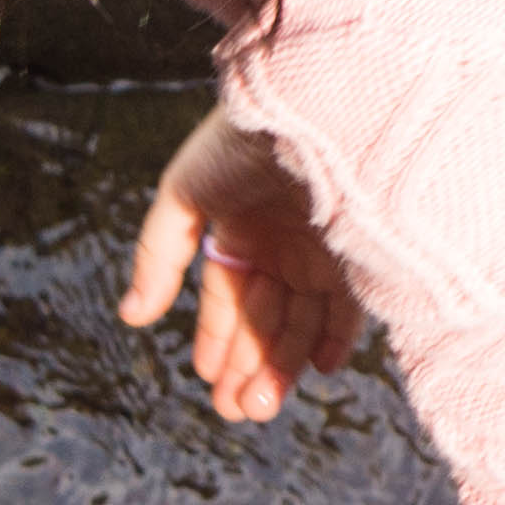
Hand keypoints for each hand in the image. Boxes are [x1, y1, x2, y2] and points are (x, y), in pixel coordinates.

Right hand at [120, 108, 362, 421]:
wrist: (318, 92)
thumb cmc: (244, 135)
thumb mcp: (185, 193)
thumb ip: (157, 256)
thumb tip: (132, 318)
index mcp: (242, 233)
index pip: (228, 302)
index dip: (218, 342)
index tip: (211, 381)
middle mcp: (287, 246)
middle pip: (267, 320)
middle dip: (250, 367)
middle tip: (240, 411)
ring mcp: (330, 247)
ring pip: (305, 321)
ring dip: (285, 365)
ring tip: (264, 404)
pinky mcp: (372, 243)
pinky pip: (356, 303)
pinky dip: (339, 337)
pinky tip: (322, 368)